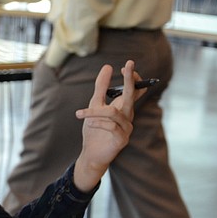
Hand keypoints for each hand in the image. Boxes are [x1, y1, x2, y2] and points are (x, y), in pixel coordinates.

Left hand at [71, 60, 142, 191]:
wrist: (91, 153)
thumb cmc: (94, 130)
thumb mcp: (95, 105)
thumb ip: (101, 87)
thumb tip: (108, 67)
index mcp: (123, 107)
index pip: (135, 90)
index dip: (133, 78)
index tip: (127, 65)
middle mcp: (128, 116)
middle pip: (132, 95)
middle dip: (130, 80)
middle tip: (128, 65)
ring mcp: (127, 128)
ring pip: (113, 112)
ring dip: (95, 112)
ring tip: (81, 114)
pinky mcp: (122, 139)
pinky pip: (110, 126)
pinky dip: (98, 123)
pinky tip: (90, 124)